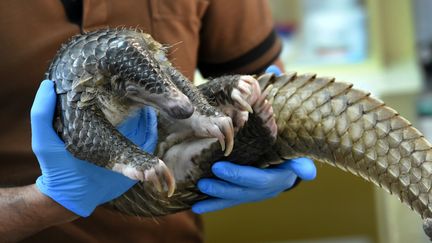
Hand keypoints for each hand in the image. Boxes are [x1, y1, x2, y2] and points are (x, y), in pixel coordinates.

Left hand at [31, 80, 157, 216]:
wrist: (73, 195)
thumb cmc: (56, 166)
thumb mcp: (44, 139)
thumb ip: (41, 113)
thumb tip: (48, 83)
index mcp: (89, 118)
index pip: (103, 94)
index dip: (110, 82)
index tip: (116, 68)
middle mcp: (110, 125)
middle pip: (126, 103)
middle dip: (135, 91)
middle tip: (142, 78)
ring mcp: (125, 137)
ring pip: (141, 117)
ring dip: (148, 106)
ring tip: (154, 92)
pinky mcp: (135, 151)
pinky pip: (148, 136)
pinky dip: (153, 125)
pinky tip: (155, 114)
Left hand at [191, 65, 316, 213]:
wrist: (264, 158)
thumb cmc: (266, 135)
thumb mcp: (268, 115)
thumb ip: (269, 95)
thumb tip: (270, 68)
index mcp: (287, 162)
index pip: (296, 166)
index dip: (300, 168)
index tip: (302, 170)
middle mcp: (274, 181)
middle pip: (261, 184)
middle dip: (240, 177)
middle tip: (218, 169)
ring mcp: (256, 191)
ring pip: (241, 196)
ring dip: (222, 192)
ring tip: (202, 185)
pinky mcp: (241, 196)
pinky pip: (228, 202)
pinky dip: (213, 205)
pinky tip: (196, 207)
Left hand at [192, 159, 315, 213]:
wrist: (290, 161)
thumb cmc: (291, 152)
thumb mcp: (299, 155)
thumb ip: (301, 164)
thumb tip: (307, 172)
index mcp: (278, 179)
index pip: (257, 179)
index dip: (238, 175)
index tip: (218, 167)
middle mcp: (266, 191)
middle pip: (242, 192)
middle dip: (222, 188)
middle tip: (202, 182)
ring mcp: (254, 194)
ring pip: (233, 199)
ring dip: (215, 198)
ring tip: (197, 196)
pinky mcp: (245, 194)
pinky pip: (228, 201)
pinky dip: (212, 204)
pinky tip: (196, 206)